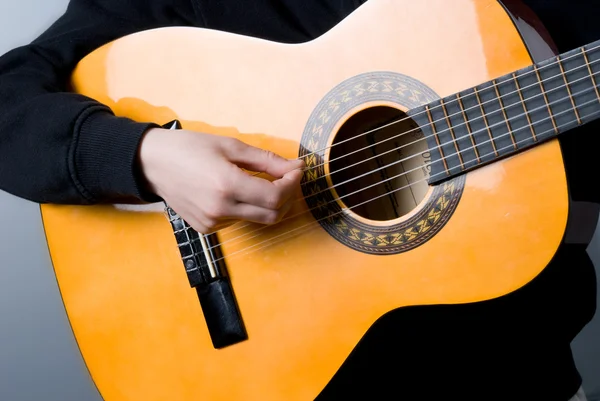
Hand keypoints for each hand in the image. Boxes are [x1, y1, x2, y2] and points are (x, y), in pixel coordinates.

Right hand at [138, 128, 304, 232]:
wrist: (151, 163)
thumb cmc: (189, 148)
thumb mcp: (230, 146)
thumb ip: (266, 160)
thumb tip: (296, 166)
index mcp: (226, 185)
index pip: (275, 197)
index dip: (292, 185)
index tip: (296, 170)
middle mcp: (220, 209)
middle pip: (272, 215)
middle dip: (287, 197)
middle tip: (287, 177)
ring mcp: (212, 222)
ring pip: (257, 218)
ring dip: (269, 202)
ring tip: (263, 180)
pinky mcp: (206, 229)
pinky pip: (239, 220)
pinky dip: (249, 207)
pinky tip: (239, 191)